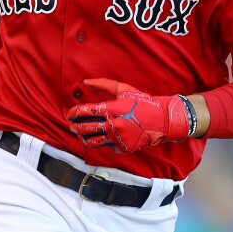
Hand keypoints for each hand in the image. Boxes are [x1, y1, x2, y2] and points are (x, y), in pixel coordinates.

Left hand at [67, 79, 191, 152]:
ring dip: (83, 137)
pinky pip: (105, 147)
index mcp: (112, 109)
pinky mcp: (123, 148)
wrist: (162, 120)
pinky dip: (99, 142)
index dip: (74, 112)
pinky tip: (98, 137)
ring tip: (81, 134)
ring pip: (92, 142)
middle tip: (71, 124)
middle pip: (85, 128)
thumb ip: (103, 85)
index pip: (86, 112)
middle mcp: (114, 125)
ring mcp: (118, 138)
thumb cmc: (141, 102)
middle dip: (74, 126)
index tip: (70, 113)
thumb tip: (85, 82)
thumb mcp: (123, 90)